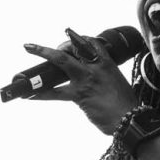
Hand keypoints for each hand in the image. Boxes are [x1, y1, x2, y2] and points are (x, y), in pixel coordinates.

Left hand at [20, 27, 136, 133]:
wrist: (130, 120)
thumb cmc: (125, 105)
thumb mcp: (117, 83)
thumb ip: (103, 78)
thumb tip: (90, 83)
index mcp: (107, 64)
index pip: (91, 43)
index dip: (78, 39)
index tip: (69, 39)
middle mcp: (95, 68)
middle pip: (73, 48)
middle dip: (57, 43)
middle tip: (35, 46)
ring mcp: (86, 80)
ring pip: (61, 61)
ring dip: (43, 54)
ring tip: (29, 50)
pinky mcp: (79, 95)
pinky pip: (55, 92)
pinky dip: (41, 94)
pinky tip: (30, 95)